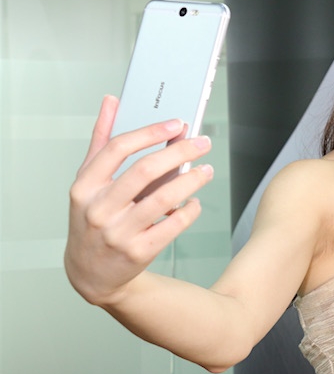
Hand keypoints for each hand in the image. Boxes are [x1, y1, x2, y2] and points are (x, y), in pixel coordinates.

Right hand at [64, 95, 213, 306]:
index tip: (177, 123)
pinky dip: (190, 211)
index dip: (151, 132)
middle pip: (145, 170)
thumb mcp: (89, 181)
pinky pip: (173, 225)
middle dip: (180, 151)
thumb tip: (112, 100)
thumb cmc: (93, 218)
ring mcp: (117, 232)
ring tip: (207, 171)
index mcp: (85, 186)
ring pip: (164, 198)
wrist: (90, 273)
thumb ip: (102, 140)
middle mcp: (98, 208)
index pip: (118, 148)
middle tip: (203, 143)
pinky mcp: (138, 252)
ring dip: (192, 181)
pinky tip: (195, 202)